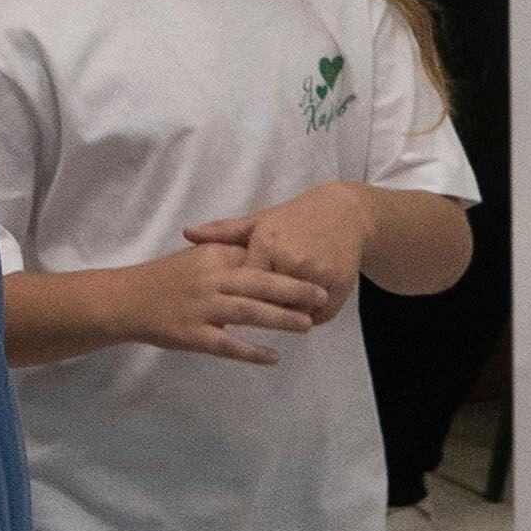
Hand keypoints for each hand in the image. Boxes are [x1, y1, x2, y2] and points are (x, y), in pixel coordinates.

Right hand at [115, 238, 324, 363]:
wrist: (124, 301)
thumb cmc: (164, 279)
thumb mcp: (195, 257)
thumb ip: (227, 255)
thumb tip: (264, 255)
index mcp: (212, 257)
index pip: (257, 258)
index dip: (287, 266)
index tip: (313, 269)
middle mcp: (209, 280)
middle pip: (260, 283)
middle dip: (295, 290)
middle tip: (323, 296)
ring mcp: (201, 308)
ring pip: (250, 312)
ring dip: (281, 319)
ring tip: (307, 325)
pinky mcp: (192, 335)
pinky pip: (228, 345)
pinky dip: (252, 352)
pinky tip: (273, 357)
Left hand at [190, 182, 367, 309]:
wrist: (343, 213)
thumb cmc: (294, 218)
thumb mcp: (258, 221)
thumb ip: (223, 232)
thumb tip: (186, 233)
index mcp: (266, 245)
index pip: (243, 286)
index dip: (235, 298)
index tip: (228, 304)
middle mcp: (291, 260)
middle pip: (269, 303)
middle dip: (261, 312)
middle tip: (253, 315)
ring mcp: (317, 274)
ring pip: (294, 312)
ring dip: (287, 316)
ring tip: (280, 311)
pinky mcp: (339, 284)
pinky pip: (319, 314)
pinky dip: (311, 315)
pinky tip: (305, 308)